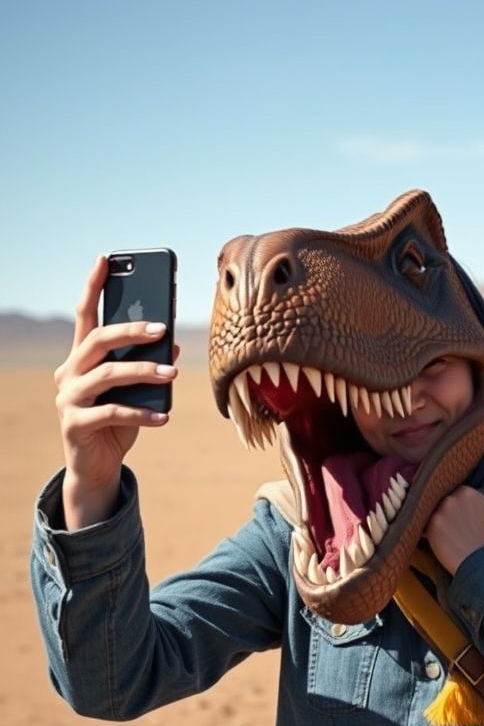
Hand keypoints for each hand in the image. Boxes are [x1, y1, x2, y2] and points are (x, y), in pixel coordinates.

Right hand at [54, 255, 178, 529]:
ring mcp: (68, 398)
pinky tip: (165, 416)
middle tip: (163, 328)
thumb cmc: (118, 421)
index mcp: (82, 358)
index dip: (94, 286)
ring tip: (173, 373)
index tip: (106, 259)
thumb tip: (173, 343)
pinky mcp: (75, 424)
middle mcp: (69, 373)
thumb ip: (149, 366)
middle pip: (98, 340)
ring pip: (107, 374)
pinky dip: (142, 413)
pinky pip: (112, 412)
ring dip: (144, 371)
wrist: (97, 466)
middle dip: (131, 330)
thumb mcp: (137, 391)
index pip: (85, 315)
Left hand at [425, 457, 483, 574]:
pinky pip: (425, 523)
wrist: (483, 563)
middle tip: (460, 528)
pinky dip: (431, 530)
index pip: (458, 492)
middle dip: (450, 511)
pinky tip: (442, 539)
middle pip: (445, 500)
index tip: (469, 519)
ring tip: (451, 534)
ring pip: (435, 511)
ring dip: (440, 520)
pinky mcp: (430, 527)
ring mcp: (440, 513)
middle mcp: (452, 498)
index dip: (463, 506)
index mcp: (468, 491)